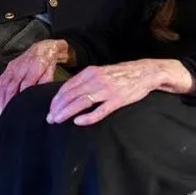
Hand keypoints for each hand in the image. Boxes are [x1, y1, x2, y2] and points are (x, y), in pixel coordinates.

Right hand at [0, 39, 69, 113]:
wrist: (43, 48)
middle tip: (7, 113)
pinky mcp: (9, 67)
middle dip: (8, 101)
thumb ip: (45, 83)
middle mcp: (21, 67)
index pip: (26, 85)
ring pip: (4, 84)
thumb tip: (39, 95)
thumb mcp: (51, 72)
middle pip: (12, 86)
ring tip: (1, 110)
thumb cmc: (47, 63)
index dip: (21, 97)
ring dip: (1, 98)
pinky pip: (0, 80)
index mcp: (34, 68)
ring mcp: (13, 67)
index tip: (19, 109)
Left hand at [47, 60, 161, 125]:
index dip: (56, 100)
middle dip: (57, 108)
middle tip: (50, 119)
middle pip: (70, 95)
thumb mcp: (100, 72)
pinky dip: (87, 117)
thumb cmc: (120, 74)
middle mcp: (96, 80)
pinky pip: (100, 110)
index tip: (50, 109)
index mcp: (89, 72)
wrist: (145, 72)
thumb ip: (85, 80)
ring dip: (66, 112)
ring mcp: (106, 90)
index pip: (67, 87)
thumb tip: (69, 93)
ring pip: (81, 102)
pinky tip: (78, 122)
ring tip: (57, 120)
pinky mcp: (117, 100)